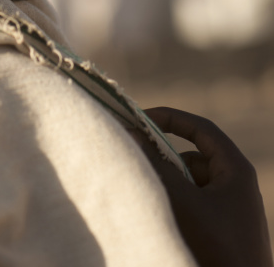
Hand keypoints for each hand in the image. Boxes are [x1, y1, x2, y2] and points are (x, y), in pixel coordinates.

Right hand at [143, 107, 272, 266]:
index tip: (139, 119)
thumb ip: (157, 165)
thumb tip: (131, 134)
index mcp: (236, 169)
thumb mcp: (184, 202)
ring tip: (148, 195)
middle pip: (191, 156)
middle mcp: (235, 184)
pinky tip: (158, 216)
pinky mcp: (222, 230)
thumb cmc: (218, 248)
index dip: (170, 118)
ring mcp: (229, 209)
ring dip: (167, 184)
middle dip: (163, 158)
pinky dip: (174, 204)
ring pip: (189, 182)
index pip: (201, 128)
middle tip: (135, 160)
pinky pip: (192, 204)